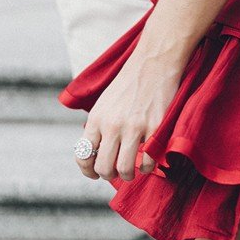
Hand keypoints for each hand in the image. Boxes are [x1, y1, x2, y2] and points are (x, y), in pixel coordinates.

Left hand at [74, 44, 191, 181]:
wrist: (153, 63)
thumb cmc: (130, 83)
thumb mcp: (105, 102)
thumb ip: (99, 126)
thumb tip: (98, 152)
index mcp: (96, 119)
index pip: (83, 155)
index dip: (88, 171)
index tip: (95, 174)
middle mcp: (112, 125)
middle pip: (103, 168)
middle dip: (110, 175)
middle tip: (118, 172)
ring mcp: (134, 128)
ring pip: (125, 169)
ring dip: (129, 175)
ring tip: (135, 170)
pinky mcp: (156, 128)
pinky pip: (149, 161)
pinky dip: (149, 166)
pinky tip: (150, 160)